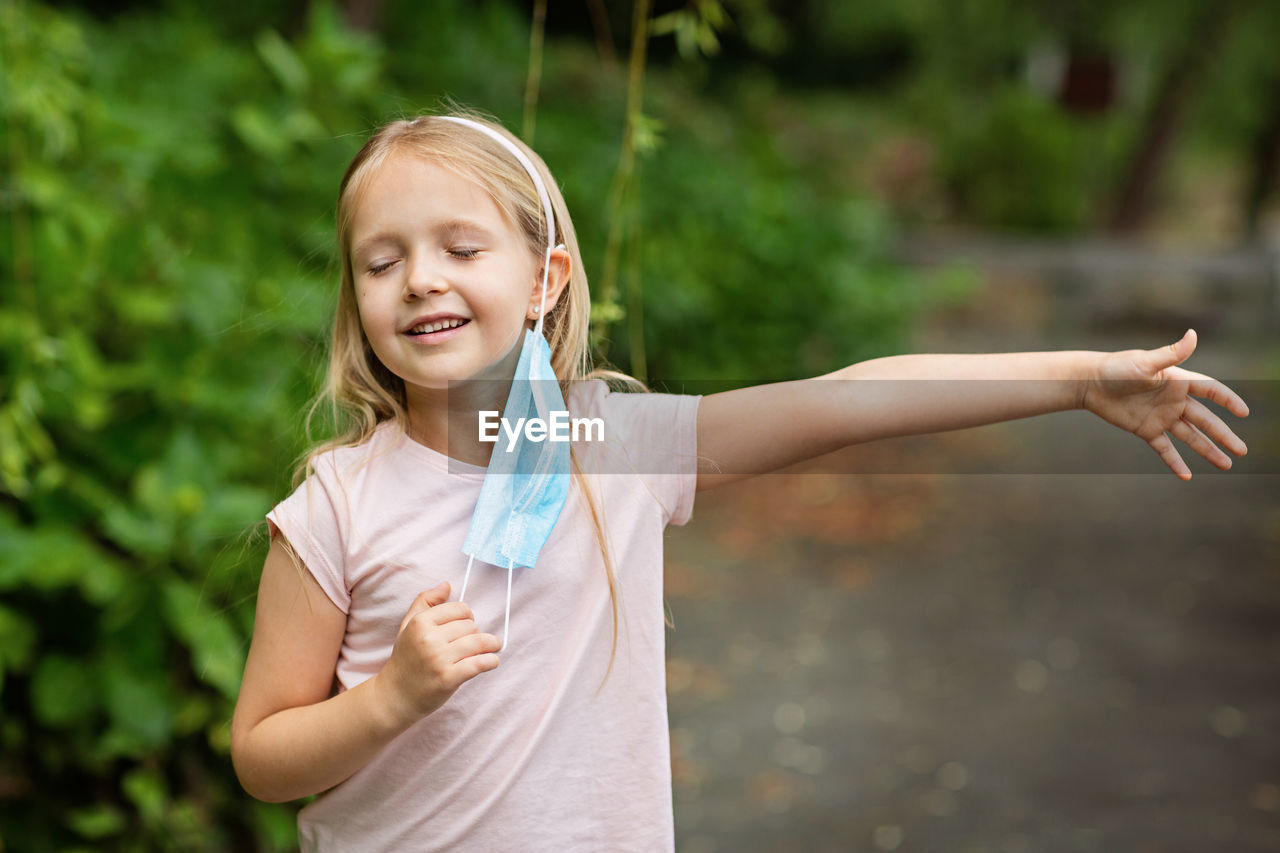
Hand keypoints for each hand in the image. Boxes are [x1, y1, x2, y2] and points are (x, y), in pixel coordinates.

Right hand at [374, 582, 500, 727]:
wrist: (395, 696)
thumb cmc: (406, 658)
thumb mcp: (408, 626)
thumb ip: (425, 601)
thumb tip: (446, 584)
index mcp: (420, 622)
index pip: (460, 609)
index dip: (468, 616)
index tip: (468, 625)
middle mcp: (429, 638)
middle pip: (471, 626)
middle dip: (476, 632)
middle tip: (472, 642)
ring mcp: (439, 659)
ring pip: (479, 642)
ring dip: (491, 644)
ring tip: (493, 647)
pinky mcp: (448, 678)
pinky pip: (479, 663)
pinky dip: (491, 661)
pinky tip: (491, 661)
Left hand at [1081, 329, 1248, 479]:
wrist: (1089, 383)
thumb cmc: (1116, 368)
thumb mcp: (1145, 362)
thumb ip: (1171, 354)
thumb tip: (1193, 334)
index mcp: (1178, 381)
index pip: (1211, 391)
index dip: (1228, 400)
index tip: (1244, 412)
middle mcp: (1174, 400)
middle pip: (1206, 420)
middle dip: (1224, 435)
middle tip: (1242, 451)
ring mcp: (1161, 417)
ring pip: (1190, 436)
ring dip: (1208, 450)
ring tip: (1226, 465)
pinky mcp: (1146, 430)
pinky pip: (1165, 449)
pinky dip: (1175, 462)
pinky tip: (1187, 476)